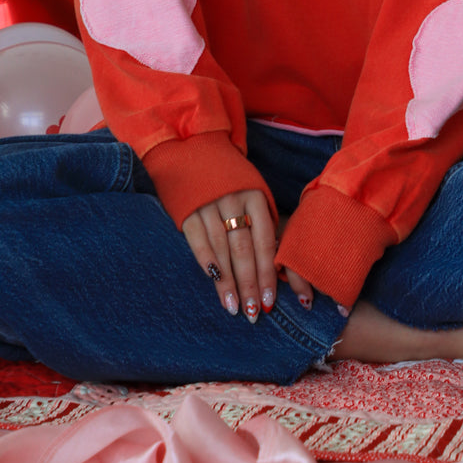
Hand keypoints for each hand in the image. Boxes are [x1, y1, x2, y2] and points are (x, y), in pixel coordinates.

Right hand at [182, 190, 278, 322]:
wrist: (194, 150)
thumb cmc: (231, 179)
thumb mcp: (253, 191)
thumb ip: (262, 221)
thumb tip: (274, 262)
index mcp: (256, 197)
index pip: (265, 242)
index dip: (268, 273)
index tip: (270, 300)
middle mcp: (234, 201)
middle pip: (245, 250)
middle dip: (250, 284)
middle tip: (254, 312)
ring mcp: (209, 205)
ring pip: (222, 250)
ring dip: (228, 282)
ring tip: (233, 307)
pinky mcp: (188, 209)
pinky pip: (198, 241)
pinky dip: (207, 262)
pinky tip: (214, 281)